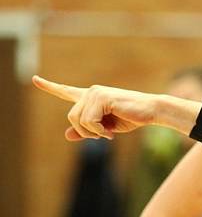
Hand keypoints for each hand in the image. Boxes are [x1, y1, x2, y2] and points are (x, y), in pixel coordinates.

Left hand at [32, 75, 199, 139]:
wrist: (151, 111)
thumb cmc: (131, 118)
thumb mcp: (105, 128)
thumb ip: (86, 131)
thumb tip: (67, 134)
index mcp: (91, 97)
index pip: (66, 91)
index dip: (50, 87)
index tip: (35, 79)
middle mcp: (91, 92)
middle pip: (72, 117)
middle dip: (85, 132)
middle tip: (103, 136)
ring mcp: (95, 93)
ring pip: (78, 120)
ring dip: (93, 133)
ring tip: (108, 134)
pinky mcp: (102, 97)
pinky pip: (89, 120)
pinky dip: (99, 131)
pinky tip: (111, 132)